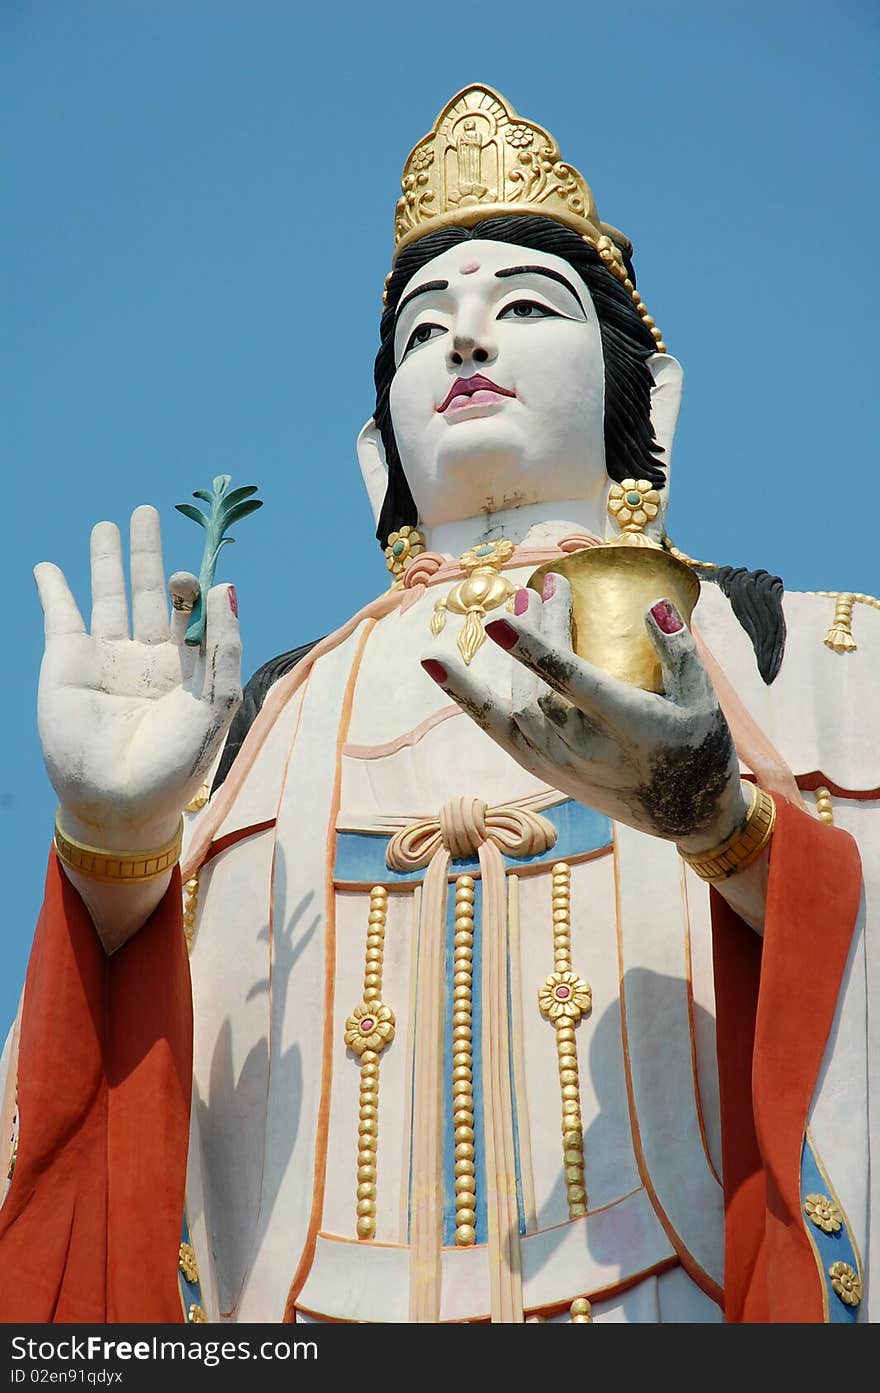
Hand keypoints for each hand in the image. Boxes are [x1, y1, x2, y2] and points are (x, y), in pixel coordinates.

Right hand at [35, 504, 241, 849]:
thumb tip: (225, 586)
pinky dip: (54, 590)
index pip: (190, 613)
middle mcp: (147, 658)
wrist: (119, 804)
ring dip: (106, 561)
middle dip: (148, 554)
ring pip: (107, 597)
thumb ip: (222, 646)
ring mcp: (106, 659)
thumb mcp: (214, 704)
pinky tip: (49, 568)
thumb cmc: (176, 763)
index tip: (190, 575)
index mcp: (186, 667)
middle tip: (147, 511)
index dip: (191, 588)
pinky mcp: (67, 663)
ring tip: (110, 525)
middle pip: (149, 592)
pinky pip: (60, 617)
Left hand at [421, 573, 747, 853]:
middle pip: (543, 680)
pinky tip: (432, 662)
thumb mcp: (704, 700)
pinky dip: (462, 694)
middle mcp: (583, 747)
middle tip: (549, 584)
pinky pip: (493, 726)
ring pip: (519, 697)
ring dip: (517, 650)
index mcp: (625, 726)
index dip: (534, 651)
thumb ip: (679, 652)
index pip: (569, 683)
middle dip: (540, 628)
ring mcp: (556, 760)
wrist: (683, 813)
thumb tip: (653, 606)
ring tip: (525, 600)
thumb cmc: (699, 747)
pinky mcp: (541, 766)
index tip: (505, 617)